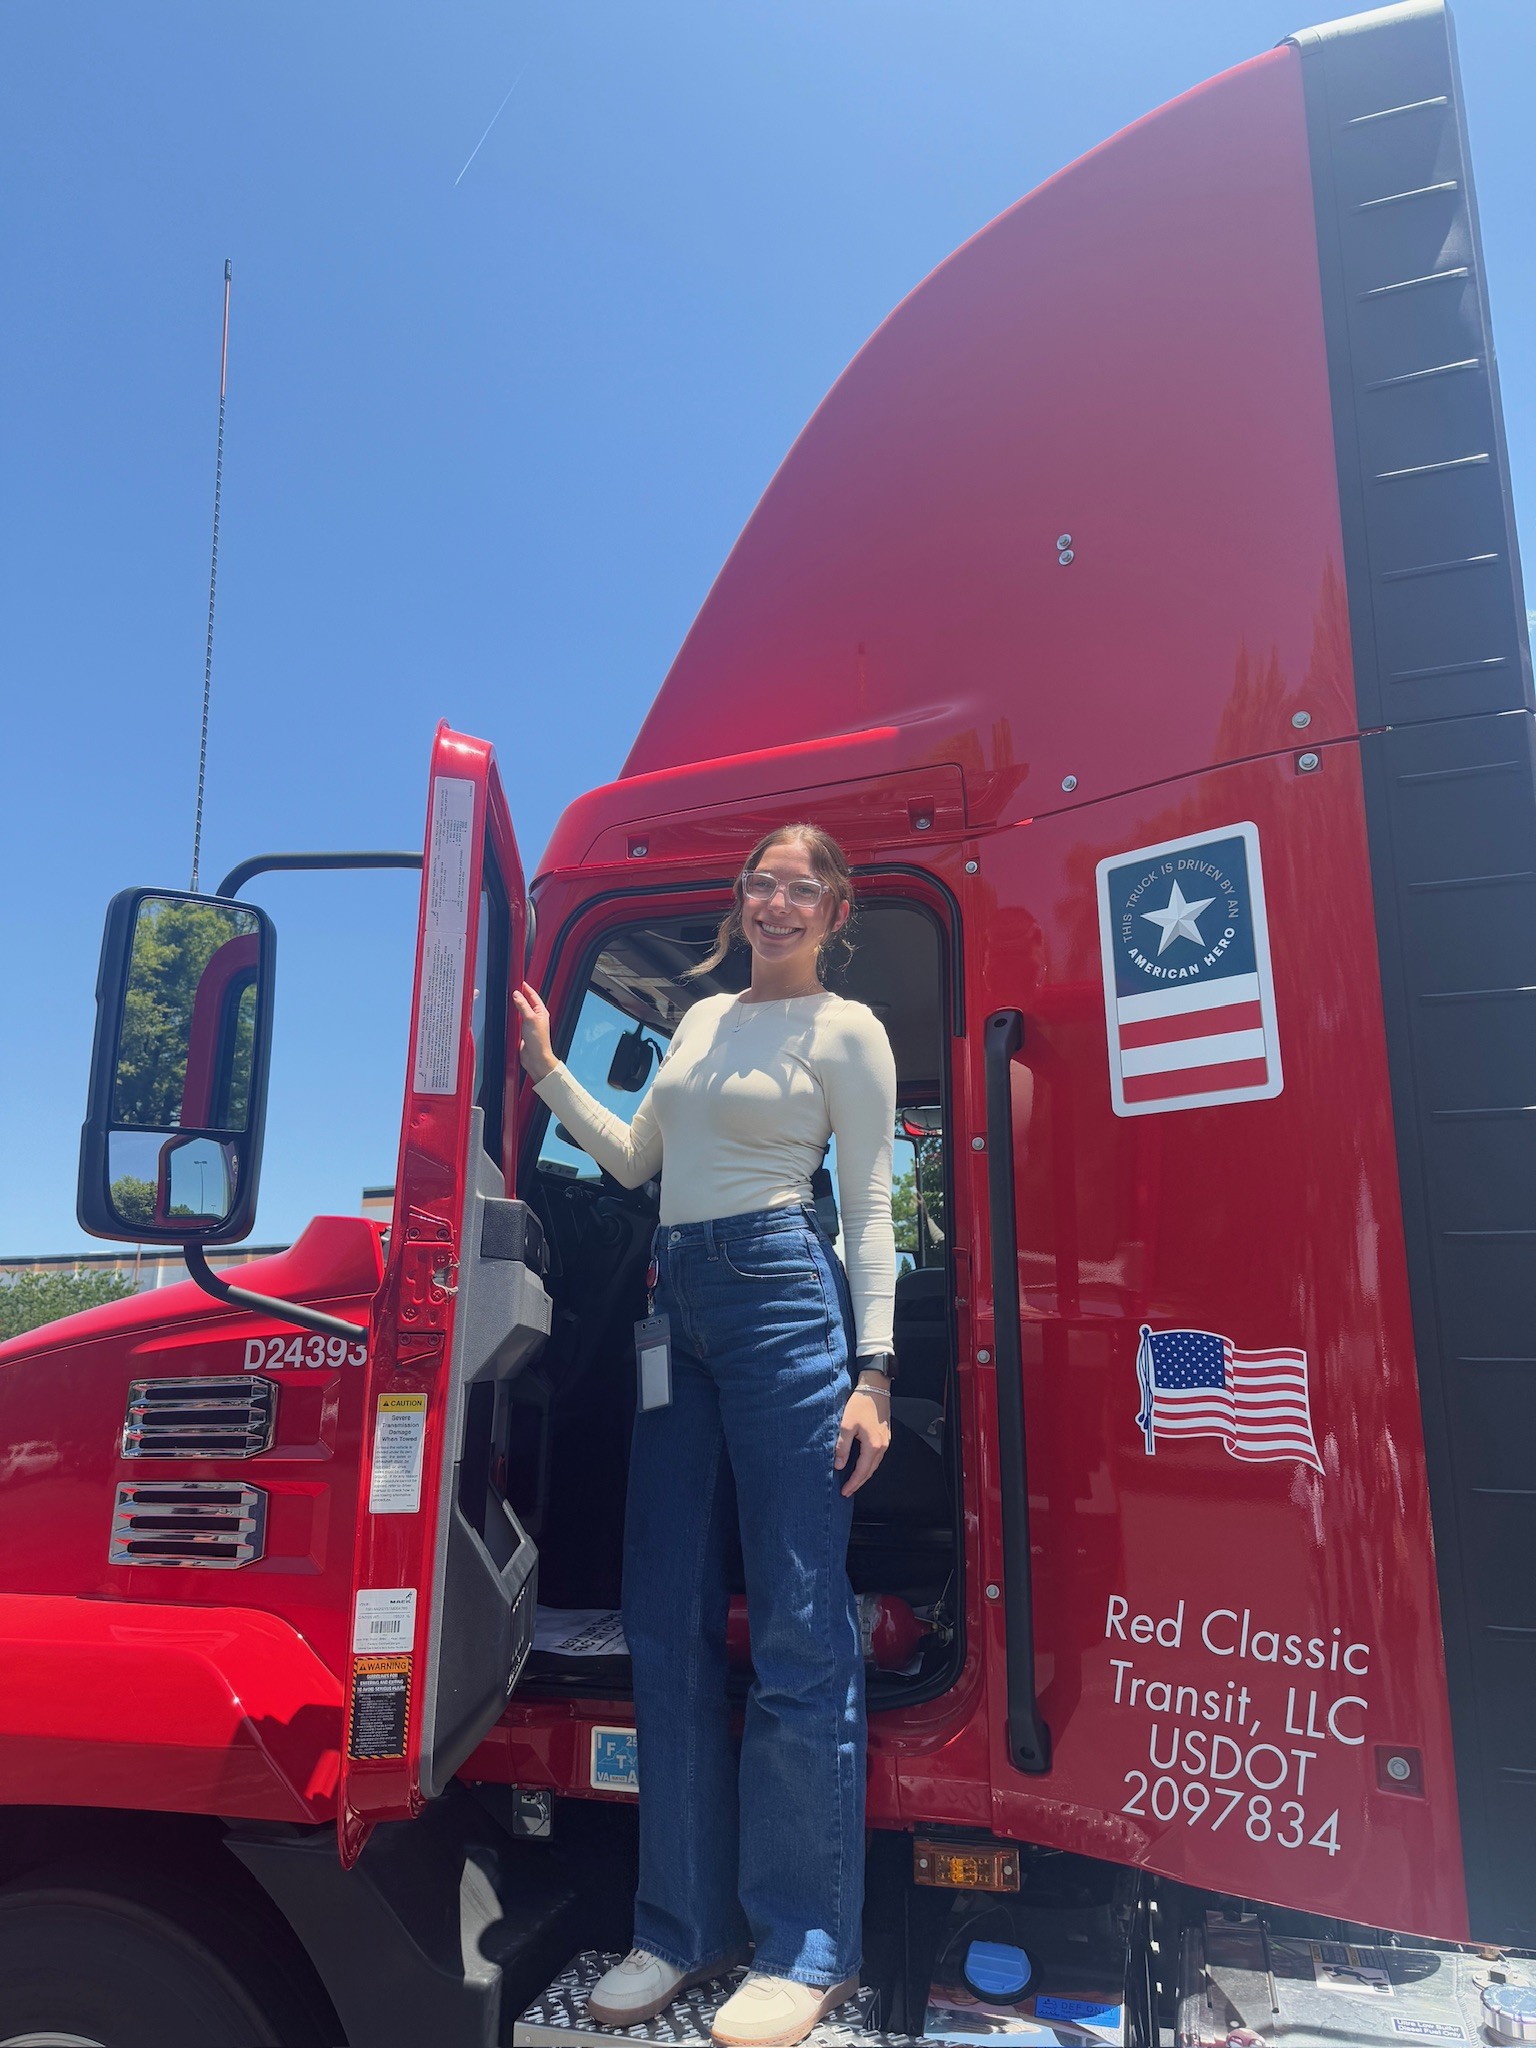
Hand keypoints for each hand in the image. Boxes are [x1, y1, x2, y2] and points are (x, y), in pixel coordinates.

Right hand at [511, 981, 557, 1080]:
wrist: (535, 1058)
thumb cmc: (538, 1041)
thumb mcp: (529, 1019)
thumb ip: (522, 1006)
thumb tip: (517, 994)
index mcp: (541, 1012)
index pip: (533, 995)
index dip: (526, 988)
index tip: (519, 981)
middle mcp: (536, 1017)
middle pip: (527, 1002)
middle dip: (520, 995)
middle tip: (511, 987)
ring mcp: (529, 1024)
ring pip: (521, 1011)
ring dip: (516, 1005)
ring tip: (508, 997)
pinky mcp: (522, 1032)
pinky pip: (517, 1020)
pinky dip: (512, 1016)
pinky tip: (507, 1014)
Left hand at [835, 1382, 890, 1497]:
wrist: (875, 1388)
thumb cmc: (861, 1403)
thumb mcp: (846, 1425)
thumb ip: (842, 1447)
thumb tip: (839, 1465)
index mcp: (873, 1445)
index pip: (862, 1471)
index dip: (853, 1483)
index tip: (844, 1492)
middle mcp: (882, 1446)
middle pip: (870, 1471)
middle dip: (859, 1482)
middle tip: (847, 1491)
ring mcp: (885, 1441)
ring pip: (875, 1464)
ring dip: (864, 1474)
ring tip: (853, 1480)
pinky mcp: (884, 1435)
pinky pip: (877, 1456)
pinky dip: (868, 1464)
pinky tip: (861, 1464)